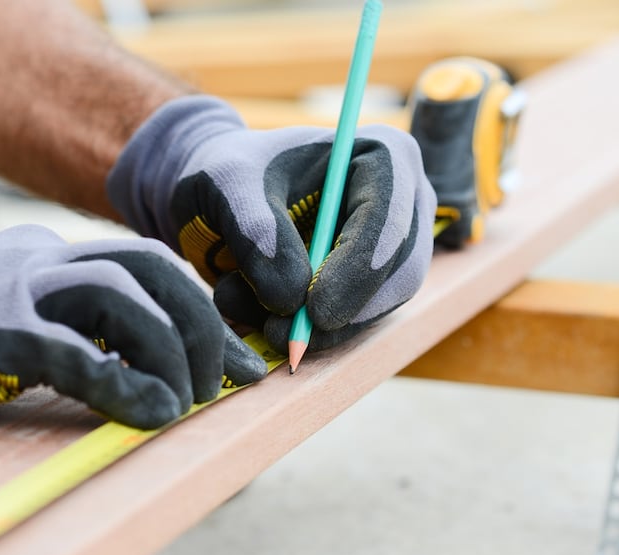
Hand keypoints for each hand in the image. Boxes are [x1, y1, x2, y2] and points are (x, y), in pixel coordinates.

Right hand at [0, 225, 265, 438]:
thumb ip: (52, 330)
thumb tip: (121, 369)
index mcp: (38, 256)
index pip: (141, 263)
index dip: (197, 305)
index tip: (229, 355)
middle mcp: (33, 261)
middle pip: (151, 269)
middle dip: (204, 324)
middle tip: (227, 379)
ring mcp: (9, 292)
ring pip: (125, 300)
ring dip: (175, 351)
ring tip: (191, 401)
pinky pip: (77, 354)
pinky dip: (126, 386)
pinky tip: (151, 416)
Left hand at [108, 96, 435, 352]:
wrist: (218, 196)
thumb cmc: (228, 175)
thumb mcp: (228, 188)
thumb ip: (257, 233)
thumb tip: (290, 298)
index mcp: (380, 156)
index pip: (389, 221)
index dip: (358, 270)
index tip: (315, 311)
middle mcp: (400, 204)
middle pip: (396, 275)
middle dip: (339, 313)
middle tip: (277, 334)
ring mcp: (389, 249)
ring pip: (373, 310)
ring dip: (312, 328)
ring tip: (243, 309)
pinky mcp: (367, 287)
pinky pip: (348, 326)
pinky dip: (302, 332)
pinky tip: (255, 317)